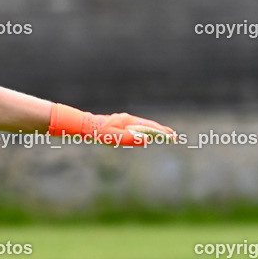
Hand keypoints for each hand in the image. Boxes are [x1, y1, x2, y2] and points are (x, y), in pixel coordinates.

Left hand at [50, 103, 175, 146]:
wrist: (84, 125)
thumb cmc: (98, 132)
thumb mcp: (114, 137)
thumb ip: (130, 138)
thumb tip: (146, 140)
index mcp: (129, 121)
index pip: (150, 127)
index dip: (162, 133)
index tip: (173, 137)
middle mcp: (128, 119)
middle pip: (148, 125)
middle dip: (161, 130)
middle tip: (173, 136)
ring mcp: (124, 120)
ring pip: (142, 125)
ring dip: (154, 130)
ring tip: (163, 134)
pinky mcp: (119, 123)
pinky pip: (135, 126)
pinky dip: (144, 130)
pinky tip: (145, 134)